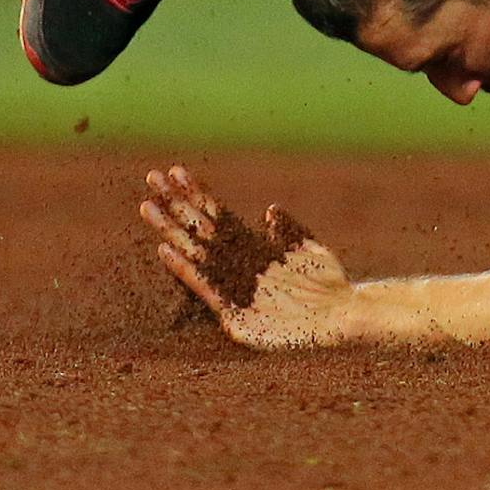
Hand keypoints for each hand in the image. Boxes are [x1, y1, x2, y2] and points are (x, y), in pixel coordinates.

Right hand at [139, 165, 352, 348]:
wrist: (342, 317)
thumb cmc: (328, 283)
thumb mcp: (309, 251)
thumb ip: (288, 232)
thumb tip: (270, 210)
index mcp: (252, 251)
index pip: (218, 216)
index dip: (197, 194)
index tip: (176, 171)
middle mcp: (238, 268)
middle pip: (200, 230)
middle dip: (175, 205)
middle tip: (151, 178)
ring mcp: (234, 290)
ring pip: (197, 253)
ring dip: (172, 230)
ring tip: (147, 206)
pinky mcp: (235, 317)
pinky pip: (207, 289)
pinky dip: (187, 270)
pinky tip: (167, 250)